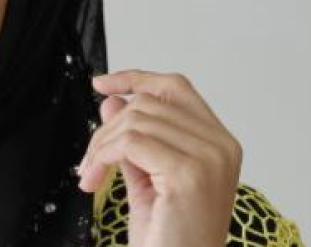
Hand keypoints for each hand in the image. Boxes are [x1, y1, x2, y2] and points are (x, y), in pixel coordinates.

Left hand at [77, 70, 241, 246]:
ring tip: (91, 174)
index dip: (137, 79)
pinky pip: (129, 143)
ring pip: (134, 121)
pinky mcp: (188, 173)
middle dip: (107, 128)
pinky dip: (102, 157)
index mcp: (219, 143)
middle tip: (89, 161)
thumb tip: (111, 100)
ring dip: (100, 146)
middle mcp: (221, 146)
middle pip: (147, 104)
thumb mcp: (146, 178)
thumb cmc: (169, 238)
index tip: (102, 84)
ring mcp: (208, 158)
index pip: (176, 88)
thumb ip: (134, 138)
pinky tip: (94, 180)